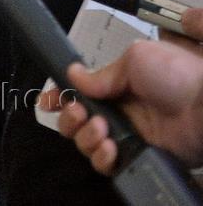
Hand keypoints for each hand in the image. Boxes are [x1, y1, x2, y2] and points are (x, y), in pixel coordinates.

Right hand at [48, 25, 202, 174]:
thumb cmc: (177, 74)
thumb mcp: (136, 59)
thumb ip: (101, 73)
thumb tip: (73, 76)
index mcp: (116, 87)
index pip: (78, 93)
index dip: (59, 98)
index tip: (47, 101)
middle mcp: (118, 112)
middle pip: (75, 121)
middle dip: (69, 118)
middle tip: (80, 113)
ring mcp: (127, 136)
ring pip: (87, 143)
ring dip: (85, 136)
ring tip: (101, 130)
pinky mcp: (138, 157)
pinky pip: (108, 165)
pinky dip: (102, 157)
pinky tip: (110, 147)